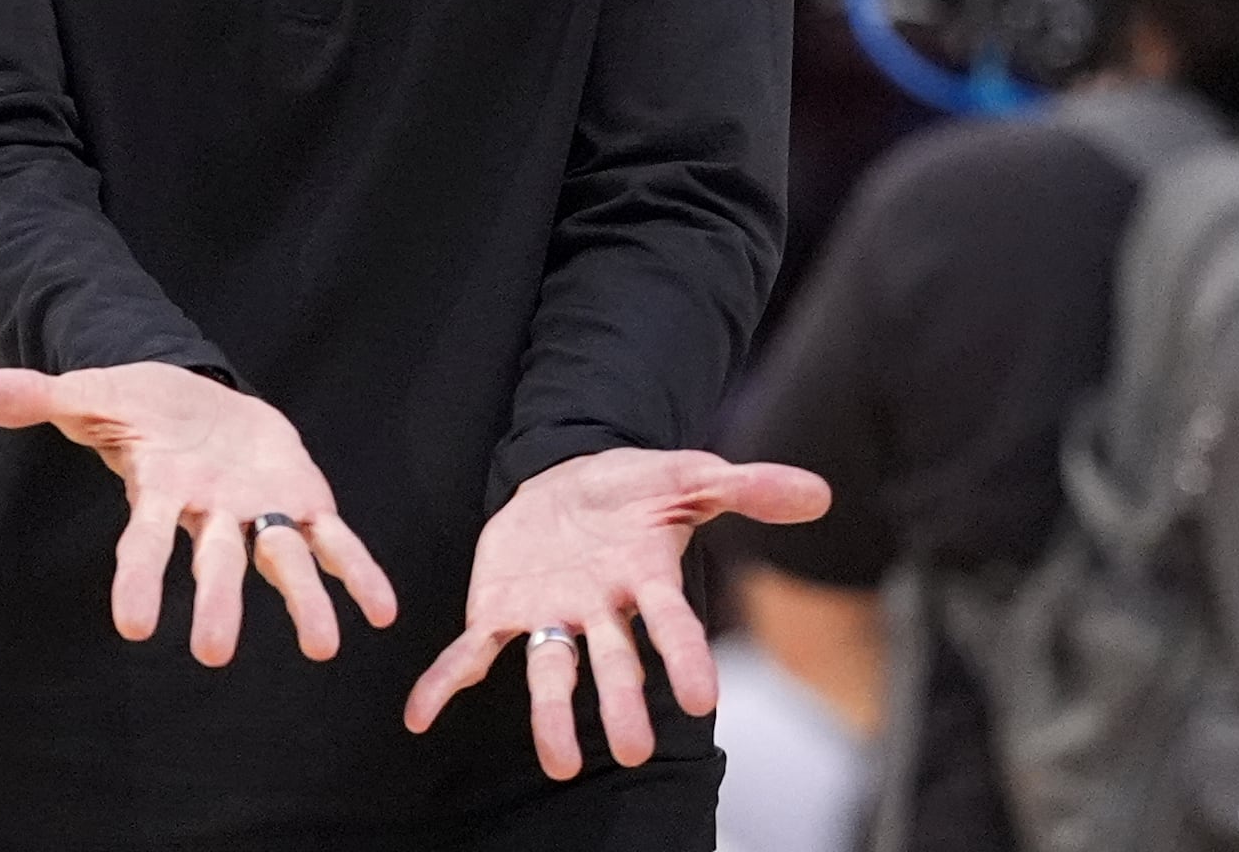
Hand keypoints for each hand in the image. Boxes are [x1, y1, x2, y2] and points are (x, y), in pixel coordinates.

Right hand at [0, 363, 397, 666]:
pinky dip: (359, 574)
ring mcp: (261, 511)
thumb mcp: (89, 392)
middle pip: (214, 562)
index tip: (131, 625)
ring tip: (325, 648)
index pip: (143, 543)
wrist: (198, 397)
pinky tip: (384, 611)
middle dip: (216, 605)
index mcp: (163, 492)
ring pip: (283, 559)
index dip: (138, 580)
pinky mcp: (304, 497)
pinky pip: (336, 541)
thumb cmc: (138, 406)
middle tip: (212, 656)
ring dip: (304, 601)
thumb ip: (34, 397)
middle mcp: (213, 515)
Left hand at [402, 449, 829, 778]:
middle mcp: (598, 610)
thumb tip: (818, 493)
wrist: (564, 479)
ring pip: (551, 673)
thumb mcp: (688, 475)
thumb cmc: (632, 489)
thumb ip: (747, 486)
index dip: (687, 659)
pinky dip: (445, 683)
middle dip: (623, 705)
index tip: (707, 699)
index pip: (672, 624)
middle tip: (635, 751)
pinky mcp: (499, 610)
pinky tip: (420, 715)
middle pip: (613, 664)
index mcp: (643, 579)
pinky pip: (472, 653)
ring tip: (557, 762)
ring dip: (551, 717)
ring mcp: (549, 616)